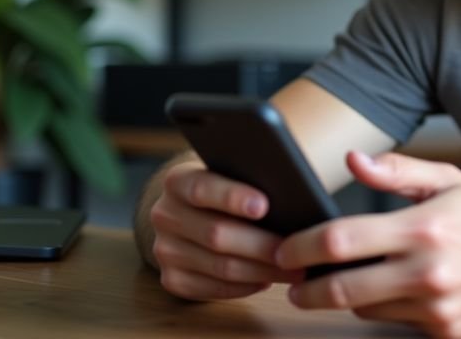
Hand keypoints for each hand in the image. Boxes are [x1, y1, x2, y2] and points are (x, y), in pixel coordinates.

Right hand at [148, 159, 303, 299]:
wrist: (194, 210)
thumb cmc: (229, 188)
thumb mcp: (234, 171)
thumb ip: (252, 175)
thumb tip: (289, 191)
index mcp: (177, 181)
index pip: (202, 188)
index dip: (232, 197)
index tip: (264, 206)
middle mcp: (165, 215)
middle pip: (216, 234)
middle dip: (261, 244)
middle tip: (295, 249)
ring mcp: (165, 250)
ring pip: (220, 266)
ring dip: (262, 270)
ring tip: (293, 269)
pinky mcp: (172, 279)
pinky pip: (214, 289)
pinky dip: (246, 287)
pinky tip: (268, 279)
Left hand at [280, 151, 460, 337]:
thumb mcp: (452, 182)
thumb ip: (398, 172)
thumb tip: (354, 161)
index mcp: (423, 226)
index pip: (340, 240)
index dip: (302, 247)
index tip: (287, 249)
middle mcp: (426, 270)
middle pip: (340, 287)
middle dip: (306, 288)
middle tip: (293, 284)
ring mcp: (436, 308)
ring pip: (365, 308)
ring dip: (347, 298)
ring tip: (341, 284)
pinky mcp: (446, 334)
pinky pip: (396, 323)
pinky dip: (386, 309)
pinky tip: (392, 294)